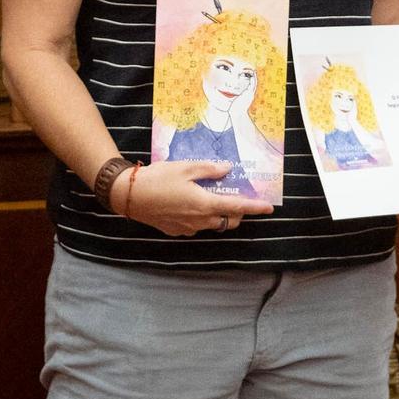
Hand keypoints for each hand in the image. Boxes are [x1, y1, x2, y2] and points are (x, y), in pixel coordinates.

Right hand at [118, 161, 274, 236]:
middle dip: (238, 212)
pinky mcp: (176, 231)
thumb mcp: (185, 167)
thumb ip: (210, 169)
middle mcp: (200, 220)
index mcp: (205, 203)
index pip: (237, 208)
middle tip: (236, 196)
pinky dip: (201, 217)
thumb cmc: (158, 178)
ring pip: (213, 224)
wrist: (129, 195)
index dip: (255, 208)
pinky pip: (196, 226)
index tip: (269, 208)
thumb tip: (227, 170)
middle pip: (228, 221)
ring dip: (219, 214)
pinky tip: (189, 203)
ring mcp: (188, 228)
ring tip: (211, 197)